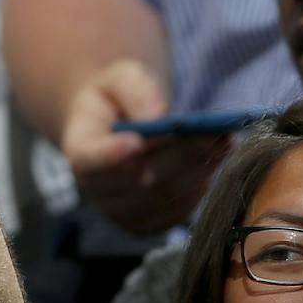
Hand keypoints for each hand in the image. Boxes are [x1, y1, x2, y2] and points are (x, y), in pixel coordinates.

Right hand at [59, 59, 225, 234]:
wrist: (118, 127)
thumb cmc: (118, 98)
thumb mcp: (120, 77)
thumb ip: (135, 88)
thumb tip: (158, 115)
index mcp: (79, 149)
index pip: (90, 158)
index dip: (110, 154)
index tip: (136, 141)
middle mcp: (95, 188)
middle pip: (139, 178)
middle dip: (181, 155)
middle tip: (215, 134)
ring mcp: (120, 212)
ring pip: (165, 196)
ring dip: (198, 170)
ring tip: (223, 142)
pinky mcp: (149, 225)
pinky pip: (179, 210)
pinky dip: (200, 185)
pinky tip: (214, 161)